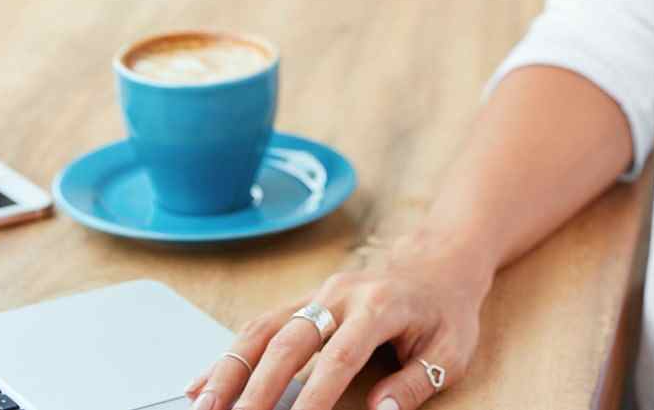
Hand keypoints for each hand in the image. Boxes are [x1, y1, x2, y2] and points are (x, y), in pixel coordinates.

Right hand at [182, 229, 492, 409]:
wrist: (441, 259)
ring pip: (263, 328)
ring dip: (229, 368)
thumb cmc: (447, 309)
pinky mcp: (305, 300)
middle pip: (288, 340)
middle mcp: (341, 296)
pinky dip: (230, 355)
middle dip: (255, 385)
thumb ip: (414, 382)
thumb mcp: (451, 349)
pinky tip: (203, 383)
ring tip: (202, 406)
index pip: (340, 356)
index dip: (314, 395)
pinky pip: (260, 325)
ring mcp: (318, 294)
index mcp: (380, 306)